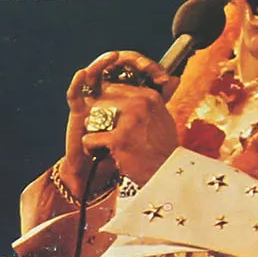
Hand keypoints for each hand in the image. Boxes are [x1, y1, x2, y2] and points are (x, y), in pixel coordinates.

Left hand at [62, 51, 182, 193]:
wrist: (168, 174)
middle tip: (107, 133)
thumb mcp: (163, 118)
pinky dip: (91, 149)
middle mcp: (140, 105)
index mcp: (149, 97)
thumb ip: (151, 102)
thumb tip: (163, 82)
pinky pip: (89, 138)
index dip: (108, 104)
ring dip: (94, 133)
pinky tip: (102, 154)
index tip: (113, 119)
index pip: (114, 89)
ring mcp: (128, 122)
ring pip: (91, 119)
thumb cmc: (163, 148)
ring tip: (105, 145)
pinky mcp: (118, 140)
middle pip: (99, 102)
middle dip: (98, 118)